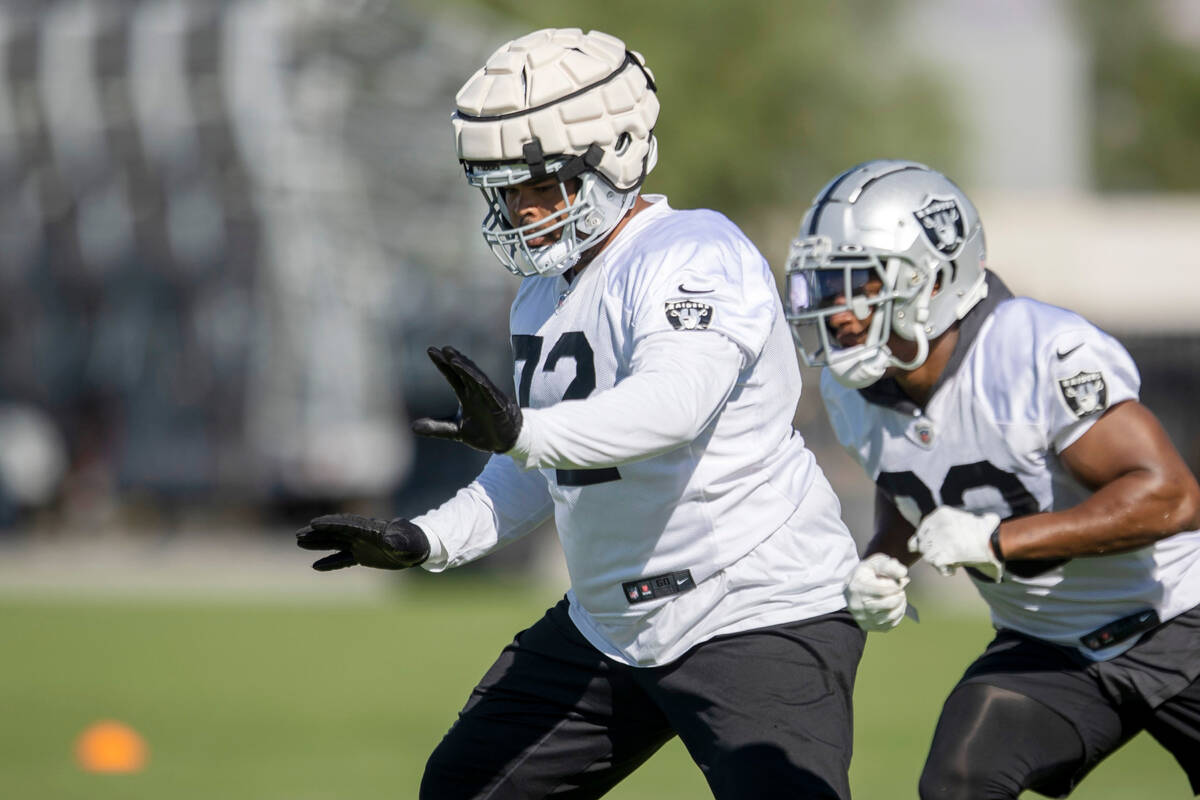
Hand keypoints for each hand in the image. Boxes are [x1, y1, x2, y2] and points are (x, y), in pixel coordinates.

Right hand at [296, 514, 429, 570]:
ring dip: (318, 542)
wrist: (417, 547)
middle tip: (298, 534)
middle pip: (335, 532)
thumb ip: (396, 539)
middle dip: (317, 532)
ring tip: (299, 542)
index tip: (314, 523)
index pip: (346, 525)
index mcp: (370, 529)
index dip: (331, 524)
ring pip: (335, 542)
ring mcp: (360, 544)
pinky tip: (315, 566)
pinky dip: (330, 562)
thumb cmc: (413, 543)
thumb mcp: (406, 542)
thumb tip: (389, 537)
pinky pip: (342, 558)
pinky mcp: (362, 556)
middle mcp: (361, 535)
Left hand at [411, 346, 522, 452]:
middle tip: (442, 348)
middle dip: (454, 360)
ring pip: (476, 378)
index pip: (453, 376)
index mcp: (467, 396)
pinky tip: (474, 376)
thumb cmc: (484, 432)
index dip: (443, 364)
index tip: (431, 351)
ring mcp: (488, 396)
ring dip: (466, 368)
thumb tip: (413, 427)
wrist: (505, 443)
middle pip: (464, 372)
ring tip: (454, 358)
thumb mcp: (456, 431)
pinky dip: (482, 383)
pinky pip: (490, 391)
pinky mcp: (499, 404)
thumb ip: (437, 428)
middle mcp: (477, 392)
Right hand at [844, 553, 910, 630]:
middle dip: (900, 595)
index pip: (883, 590)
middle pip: (889, 604)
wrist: (851, 591)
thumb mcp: (873, 564)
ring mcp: (863, 618)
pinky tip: (896, 605)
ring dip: (901, 604)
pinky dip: (898, 614)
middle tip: (900, 588)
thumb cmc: (865, 575)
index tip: (898, 581)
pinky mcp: (869, 627)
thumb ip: (888, 565)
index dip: (896, 585)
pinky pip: (891, 624)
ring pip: (892, 615)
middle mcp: (857, 606)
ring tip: (900, 596)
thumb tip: (903, 574)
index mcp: (856, 588)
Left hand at [908, 506, 1002, 581]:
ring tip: (949, 562)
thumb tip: (916, 543)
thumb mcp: (963, 518)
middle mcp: (937, 525)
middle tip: (944, 555)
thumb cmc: (983, 531)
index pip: (922, 529)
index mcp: (941, 514)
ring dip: (937, 561)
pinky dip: (944, 569)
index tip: (933, 546)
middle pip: (923, 543)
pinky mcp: (945, 554)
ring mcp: (940, 540)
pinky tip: (953, 569)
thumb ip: (945, 523)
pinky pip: (936, 564)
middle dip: (931, 551)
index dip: (926, 540)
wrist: (994, 541)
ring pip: (927, 555)